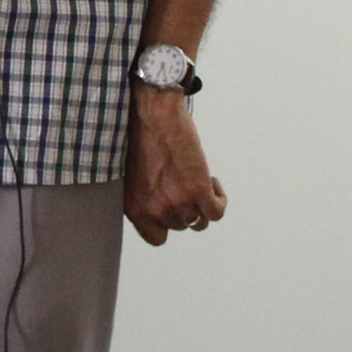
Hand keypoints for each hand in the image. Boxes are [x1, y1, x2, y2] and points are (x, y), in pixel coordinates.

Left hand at [125, 86, 225, 245]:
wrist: (153, 113)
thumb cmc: (140, 135)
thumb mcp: (133, 174)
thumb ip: (146, 195)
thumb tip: (164, 203)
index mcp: (135, 208)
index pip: (156, 238)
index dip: (167, 224)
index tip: (171, 207)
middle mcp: (155, 210)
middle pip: (181, 225)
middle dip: (186, 207)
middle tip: (186, 182)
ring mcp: (177, 203)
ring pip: (200, 222)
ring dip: (203, 203)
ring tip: (199, 178)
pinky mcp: (198, 190)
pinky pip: (217, 212)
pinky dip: (219, 199)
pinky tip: (211, 180)